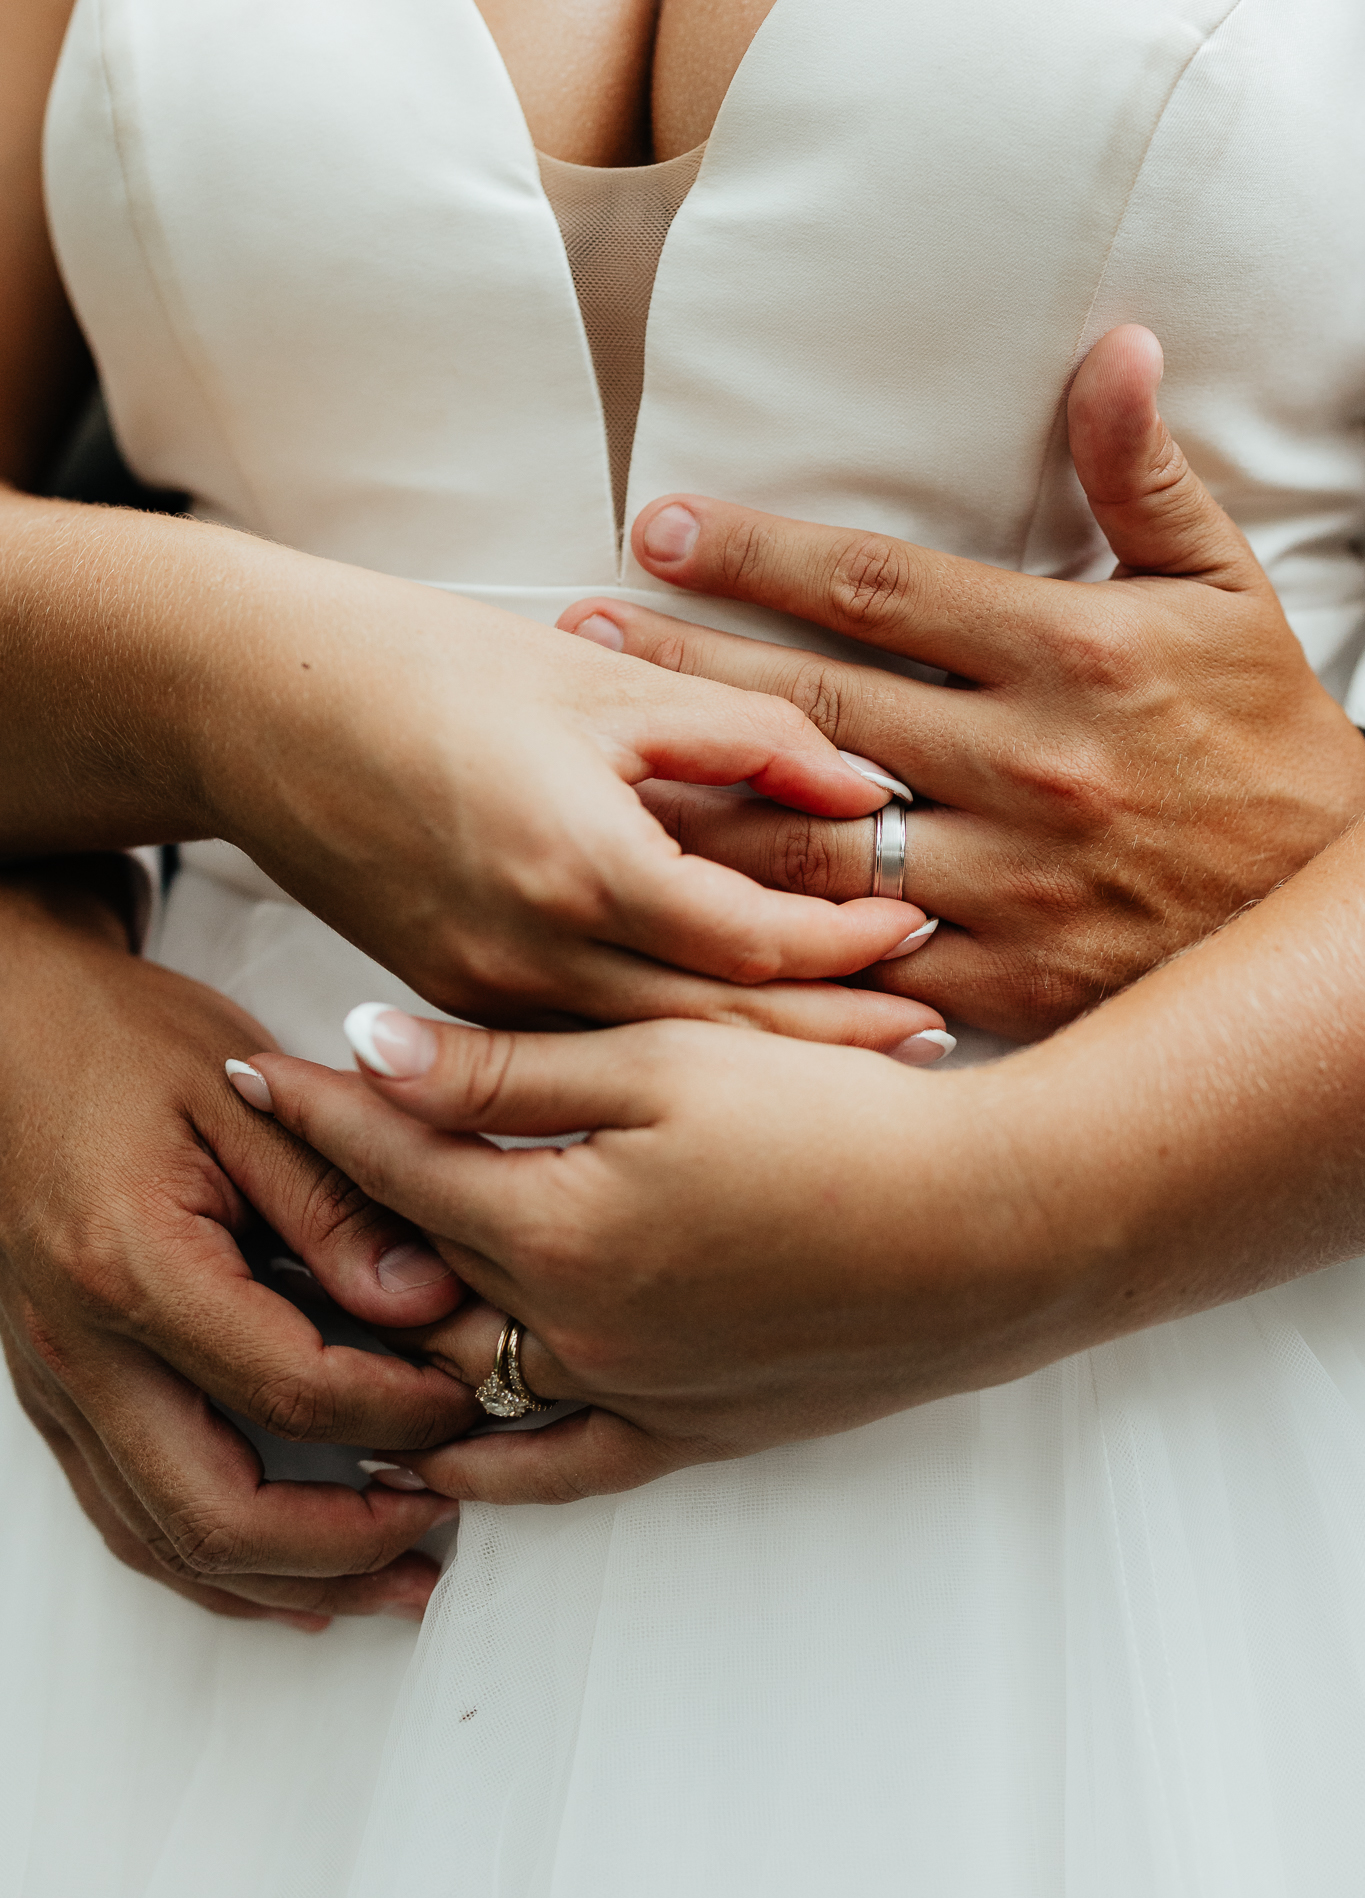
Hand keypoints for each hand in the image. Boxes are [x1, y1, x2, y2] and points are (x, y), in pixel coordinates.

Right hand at [0, 879, 483, 1626]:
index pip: (294, 1390)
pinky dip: (215, 1563)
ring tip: (387, 1583)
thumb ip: (341, 1204)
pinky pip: (128, 1517)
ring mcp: (55, 1383)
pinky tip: (285, 1572)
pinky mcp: (53, 1393)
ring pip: (166, 1542)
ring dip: (285, 1584)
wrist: (5, 1029)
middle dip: (343, 1547)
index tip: (468, 1398)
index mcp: (136, 1267)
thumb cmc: (120, 1044)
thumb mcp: (250, 1095)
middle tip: (434, 1533)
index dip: (400, 1413)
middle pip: (216, 1514)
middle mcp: (81, 1348)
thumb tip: (430, 1302)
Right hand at [216, 564, 944, 1044]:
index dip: (848, 941)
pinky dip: (669, 1046)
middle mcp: (530, 957)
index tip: (914, 919)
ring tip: (858, 1050)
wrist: (254, 704)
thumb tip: (861, 781)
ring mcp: (486, 995)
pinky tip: (725, 1035)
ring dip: (759, 1056)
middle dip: (835, 1035)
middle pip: (720, 1030)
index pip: (753, 941)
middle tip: (930, 1035)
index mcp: (576, 864)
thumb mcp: (599, 682)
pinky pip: (586, 1044)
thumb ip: (744, 734)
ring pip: (655, 1056)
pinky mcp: (456, 1001)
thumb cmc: (417, 668)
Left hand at [244, 1007, 1039, 1503]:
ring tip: (330, 1298)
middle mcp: (571, 1331)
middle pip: (410, 1275)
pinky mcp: (688, 1434)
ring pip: (463, 1373)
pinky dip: (483, 1462)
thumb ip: (506, 1072)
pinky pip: (554, 1469)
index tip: (260, 1076)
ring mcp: (627, 1396)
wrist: (991, 1230)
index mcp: (555, 1227)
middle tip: (279, 1179)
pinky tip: (435, 1456)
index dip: (322, 1113)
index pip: (394, 1164)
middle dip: (336, 1219)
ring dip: (389, 1333)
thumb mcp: (666, 1065)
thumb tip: (366, 1049)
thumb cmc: (840, 1124)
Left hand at [558, 327, 1364, 1038]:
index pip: (879, 586)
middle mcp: (1030, 764)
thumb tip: (1111, 350)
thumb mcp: (1224, 590)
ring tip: (599, 770)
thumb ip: (1145, 477)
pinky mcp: (1009, 980)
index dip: (755, 553)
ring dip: (695, 804)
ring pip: (816, 841)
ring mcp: (1014, 881)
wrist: (1329, 910)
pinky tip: (687, 915)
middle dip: (685, 667)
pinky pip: (864, 959)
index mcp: (1073, 652)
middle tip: (582, 638)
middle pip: (815, 709)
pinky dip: (775, 940)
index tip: (658, 528)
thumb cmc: (1265, 739)